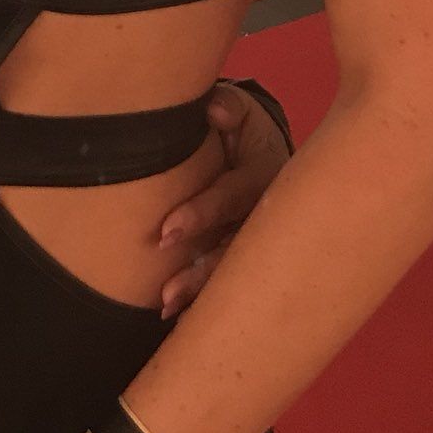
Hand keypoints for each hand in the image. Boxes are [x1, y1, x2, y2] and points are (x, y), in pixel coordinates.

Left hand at [157, 82, 290, 317]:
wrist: (268, 150)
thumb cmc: (243, 130)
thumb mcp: (241, 112)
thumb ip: (228, 109)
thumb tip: (214, 112)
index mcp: (263, 175)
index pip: (229, 197)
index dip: (199, 214)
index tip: (165, 233)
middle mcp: (267, 215)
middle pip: (235, 247)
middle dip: (202, 271)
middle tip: (165, 292)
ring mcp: (263, 241)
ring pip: (237, 272)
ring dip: (202, 293)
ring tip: (166, 310)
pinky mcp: (256, 259)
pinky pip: (235, 283)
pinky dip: (210, 302)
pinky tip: (184, 323)